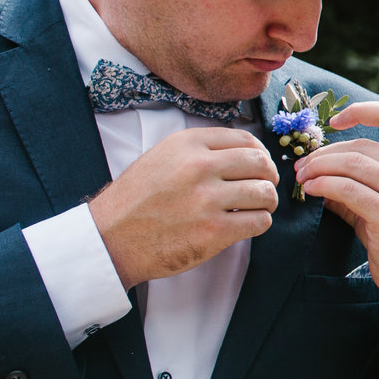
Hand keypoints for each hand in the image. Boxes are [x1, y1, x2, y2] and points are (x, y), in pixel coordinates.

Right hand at [89, 127, 280, 286]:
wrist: (110, 239)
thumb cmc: (137, 200)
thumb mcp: (163, 157)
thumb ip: (202, 150)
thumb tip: (248, 151)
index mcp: (187, 144)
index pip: (246, 140)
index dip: (260, 154)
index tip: (257, 167)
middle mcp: (198, 167)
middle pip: (261, 163)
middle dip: (268, 177)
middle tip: (262, 188)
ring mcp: (207, 200)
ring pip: (265, 193)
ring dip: (266, 202)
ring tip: (255, 208)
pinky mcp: (214, 231)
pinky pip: (260, 221)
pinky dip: (259, 223)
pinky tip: (245, 224)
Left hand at [292, 103, 378, 312]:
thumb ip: (361, 183)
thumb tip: (317, 171)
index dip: (362, 111)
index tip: (335, 120)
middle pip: (362, 146)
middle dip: (324, 154)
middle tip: (301, 167)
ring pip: (353, 165)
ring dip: (319, 169)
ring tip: (302, 179)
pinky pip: (349, 190)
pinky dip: (324, 186)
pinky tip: (312, 191)